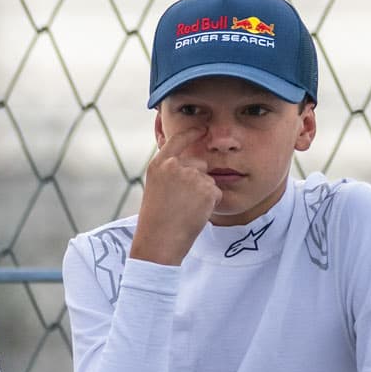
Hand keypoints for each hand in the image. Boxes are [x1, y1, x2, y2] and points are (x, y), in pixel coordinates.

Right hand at [132, 145, 221, 268]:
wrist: (158, 242)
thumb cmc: (155, 221)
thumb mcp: (155, 188)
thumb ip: (170, 172)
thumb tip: (193, 164)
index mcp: (158, 165)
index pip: (178, 140)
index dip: (192, 133)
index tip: (202, 129)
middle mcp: (174, 166)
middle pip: (199, 164)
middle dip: (197, 179)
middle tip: (181, 202)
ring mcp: (192, 177)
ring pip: (208, 180)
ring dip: (203, 194)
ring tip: (185, 210)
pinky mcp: (207, 190)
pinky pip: (216, 193)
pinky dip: (209, 204)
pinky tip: (194, 214)